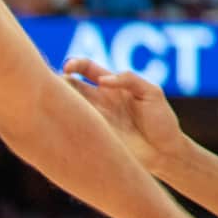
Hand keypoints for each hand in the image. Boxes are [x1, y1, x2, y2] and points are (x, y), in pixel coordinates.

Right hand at [64, 56, 188, 169]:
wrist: (165, 153)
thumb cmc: (161, 121)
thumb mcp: (152, 93)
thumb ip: (130, 79)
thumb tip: (103, 80)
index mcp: (111, 86)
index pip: (86, 68)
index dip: (75, 64)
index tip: (68, 68)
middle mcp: (97, 101)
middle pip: (68, 86)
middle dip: (57, 83)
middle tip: (52, 86)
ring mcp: (91, 119)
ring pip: (65, 107)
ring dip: (55, 103)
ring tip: (52, 103)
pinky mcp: (89, 137)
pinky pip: (69, 128)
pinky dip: (59, 123)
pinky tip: (56, 122)